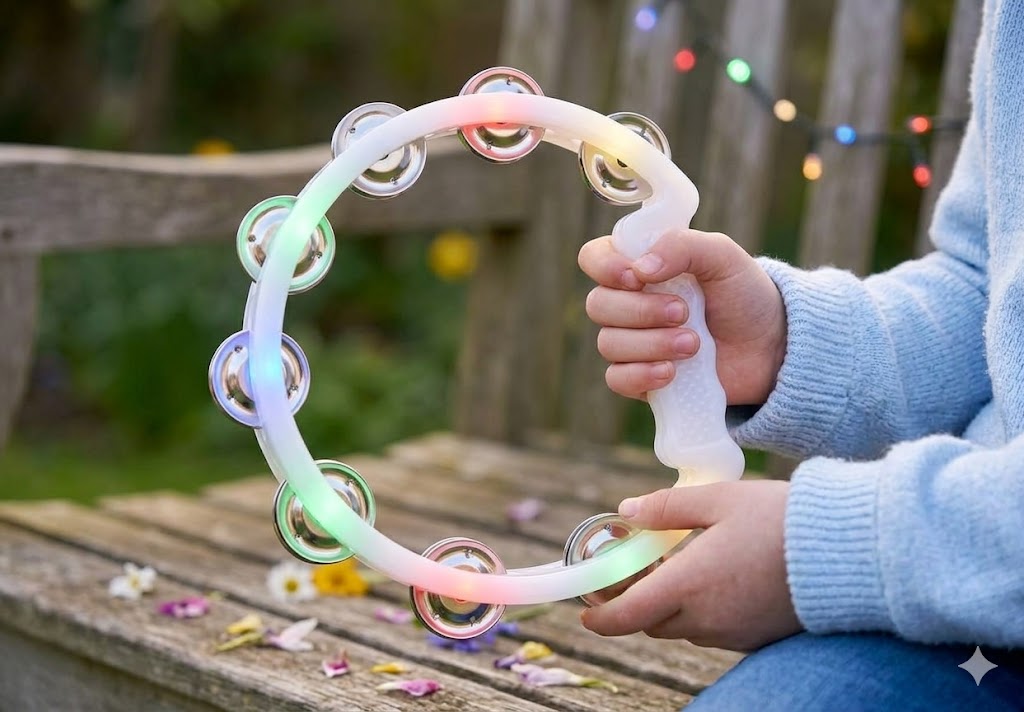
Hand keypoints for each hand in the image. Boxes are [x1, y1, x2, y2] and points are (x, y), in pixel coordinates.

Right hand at [578, 229, 785, 404]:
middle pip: (598, 305)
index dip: (604, 267)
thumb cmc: (744, 295)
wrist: (770, 348)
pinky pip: (617, 378)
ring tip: (694, 344)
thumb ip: (683, 246)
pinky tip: (672, 372)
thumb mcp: (723, 256)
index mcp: (640, 265)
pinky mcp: (641, 378)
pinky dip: (642, 374)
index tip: (636, 277)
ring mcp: (633, 342)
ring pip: (609, 344)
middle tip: (684, 312)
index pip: (594, 258)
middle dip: (641, 311)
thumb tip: (640, 269)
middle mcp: (629, 302)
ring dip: (652, 343)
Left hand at [580, 480, 800, 650]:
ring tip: (681, 563)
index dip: (600, 616)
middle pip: (652, 621)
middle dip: (636, 600)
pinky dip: (702, 609)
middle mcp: (706, 619)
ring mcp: (733, 633)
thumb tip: (627, 511)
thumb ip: (666, 508)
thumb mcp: (718, 499)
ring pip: (684, 627)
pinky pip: (715, 629)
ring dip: (671, 604)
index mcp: (688, 585)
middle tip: (639, 566)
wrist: (849, 551)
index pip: (626, 617)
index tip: (587, 609)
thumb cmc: (780, 519)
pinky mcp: (757, 636)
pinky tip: (718, 575)